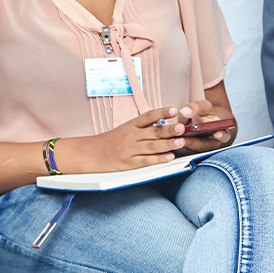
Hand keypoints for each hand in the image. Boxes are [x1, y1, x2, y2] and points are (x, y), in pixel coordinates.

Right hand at [55, 106, 190, 173]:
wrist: (92, 153)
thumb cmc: (111, 141)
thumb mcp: (125, 129)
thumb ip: (143, 127)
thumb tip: (163, 123)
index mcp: (131, 125)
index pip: (148, 116)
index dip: (162, 112)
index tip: (174, 109)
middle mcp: (131, 136)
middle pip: (153, 132)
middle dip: (169, 130)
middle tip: (182, 127)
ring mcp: (130, 150)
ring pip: (152, 146)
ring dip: (168, 144)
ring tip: (181, 142)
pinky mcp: (129, 163)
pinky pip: (146, 160)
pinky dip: (158, 159)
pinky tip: (169, 157)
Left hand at [168, 99, 233, 154]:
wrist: (200, 122)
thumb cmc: (205, 114)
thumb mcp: (204, 106)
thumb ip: (196, 107)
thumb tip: (184, 111)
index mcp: (220, 133)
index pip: (223, 136)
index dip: (221, 135)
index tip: (216, 133)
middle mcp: (210, 144)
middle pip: (202, 146)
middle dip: (193, 142)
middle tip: (184, 138)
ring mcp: (198, 150)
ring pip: (189, 150)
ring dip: (181, 145)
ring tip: (172, 139)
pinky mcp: (186, 153)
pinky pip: (179, 151)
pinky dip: (172, 147)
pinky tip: (165, 141)